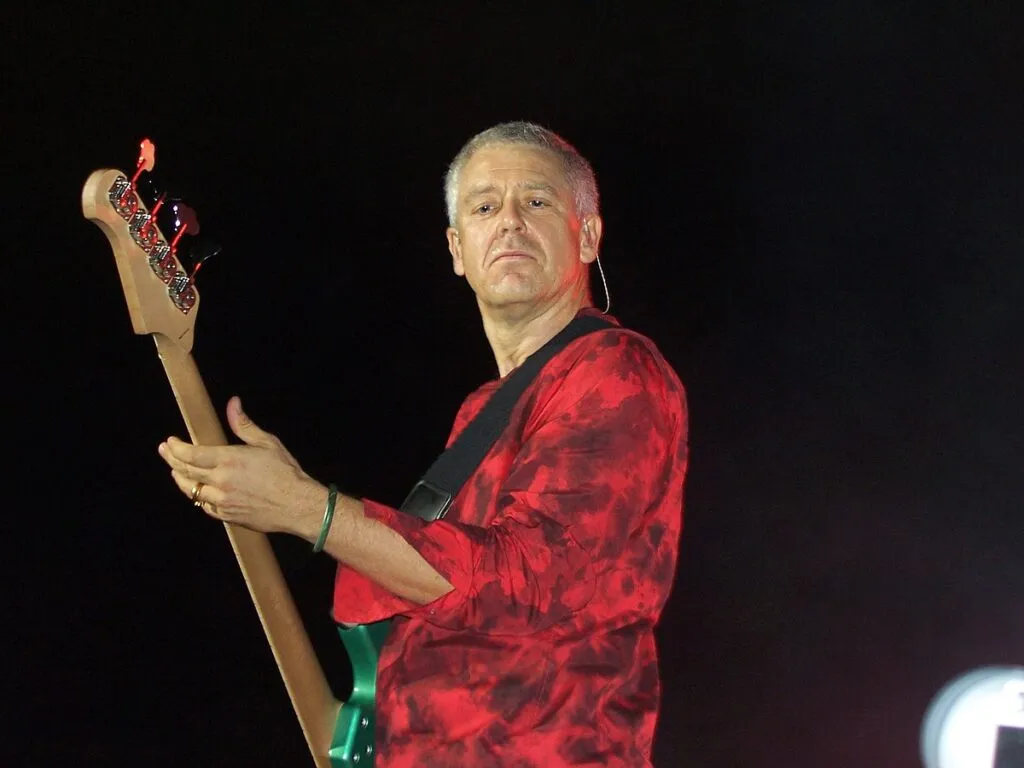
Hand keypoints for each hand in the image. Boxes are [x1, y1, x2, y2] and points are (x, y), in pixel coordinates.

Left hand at [157, 396, 324, 538]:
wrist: (296, 504)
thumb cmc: (285, 472)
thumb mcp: (267, 442)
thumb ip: (244, 424)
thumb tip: (233, 402)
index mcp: (229, 460)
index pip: (191, 454)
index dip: (176, 447)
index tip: (170, 441)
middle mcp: (221, 481)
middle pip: (186, 471)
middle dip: (171, 460)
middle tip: (164, 451)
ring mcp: (222, 501)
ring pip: (191, 491)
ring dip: (180, 479)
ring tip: (175, 471)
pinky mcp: (227, 516)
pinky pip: (204, 506)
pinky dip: (198, 497)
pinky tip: (197, 490)